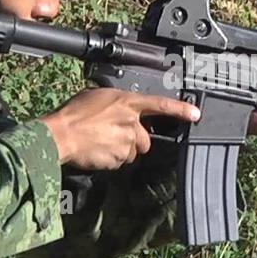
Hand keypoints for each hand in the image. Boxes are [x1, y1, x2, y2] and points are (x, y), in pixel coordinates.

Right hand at [41, 88, 199, 169]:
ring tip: (101, 142)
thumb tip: (119, 106)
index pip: (161, 105)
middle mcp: (131, 122)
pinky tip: (97, 151)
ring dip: (122, 150)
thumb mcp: (96, 96)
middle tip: (112, 135)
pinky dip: (111, 159)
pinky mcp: (118, 158)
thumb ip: (115, 102)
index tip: (196, 115)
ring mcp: (126, 142)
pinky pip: (120, 162)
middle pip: (145, 138)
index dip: (180, 110)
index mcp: (127, 102)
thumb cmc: (73, 114)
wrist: (60, 134)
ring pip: (133, 152)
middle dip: (134, 140)